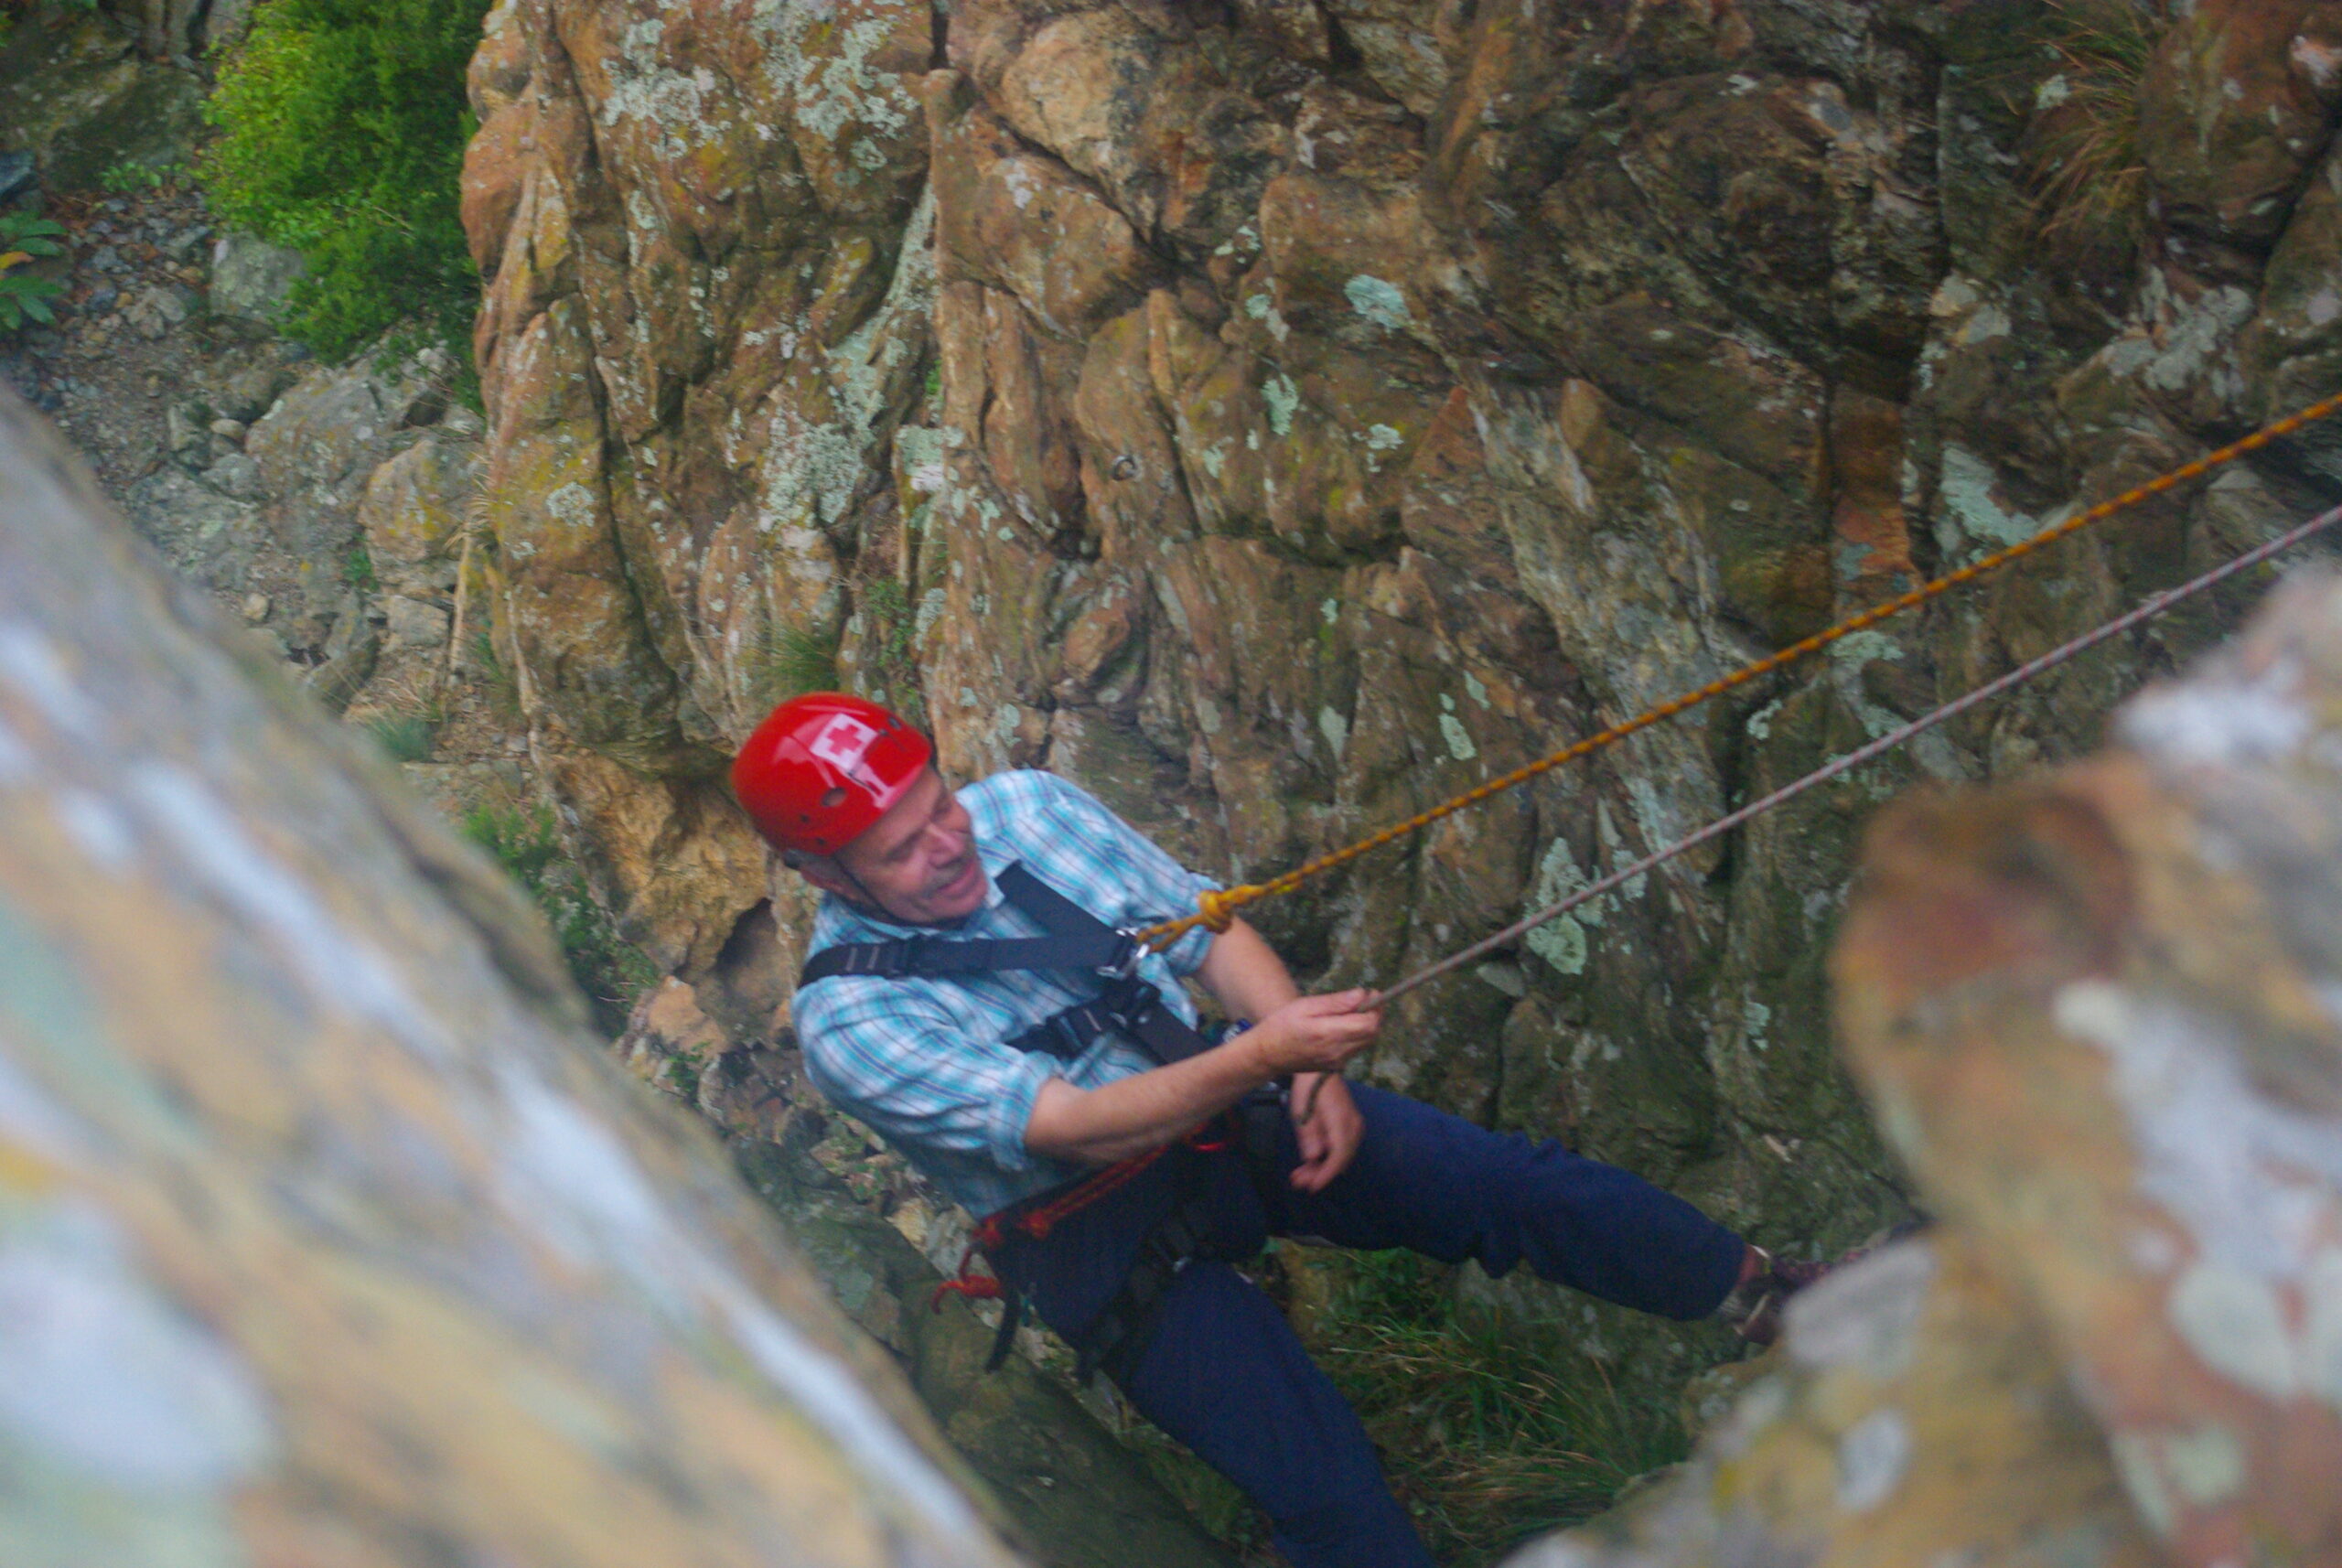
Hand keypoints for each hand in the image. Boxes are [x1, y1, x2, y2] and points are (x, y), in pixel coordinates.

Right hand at [1243, 989, 1381, 1077]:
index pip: (1369, 1024)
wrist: (1267, 1055)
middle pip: (1372, 1034)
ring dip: (1367, 1025)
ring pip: (1367, 1042)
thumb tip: (1361, 994)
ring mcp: (1338, 1061)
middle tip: (1365, 999)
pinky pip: (1356, 1049)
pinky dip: (1357, 1035)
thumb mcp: (1305, 1006)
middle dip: (1374, 1015)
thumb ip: (1336, 1002)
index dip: (1376, 1007)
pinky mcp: (1336, 1066)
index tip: (1371, 993)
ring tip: (1352, 1011)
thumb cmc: (1282, 1025)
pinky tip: (1343, 1026)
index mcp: (1329, 1033)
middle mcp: (1338, 1051)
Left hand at [1289, 1072, 1361, 1191]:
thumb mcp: (1302, 1112)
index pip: (1338, 1156)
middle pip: (1340, 1159)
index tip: (1312, 1187)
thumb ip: (1309, 1136)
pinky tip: (1310, 1162)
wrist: (1321, 1070)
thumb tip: (1313, 1157)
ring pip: (1341, 1156)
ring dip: (1322, 1167)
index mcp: (1342, 1123)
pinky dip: (1327, 1157)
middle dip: (1320, 1173)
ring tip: (1300, 1175)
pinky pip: (1341, 1148)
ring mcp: (1355, 1127)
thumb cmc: (1309, 1089)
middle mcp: (1354, 1127)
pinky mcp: (1350, 1127)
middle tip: (1298, 1181)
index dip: (1325, 1174)